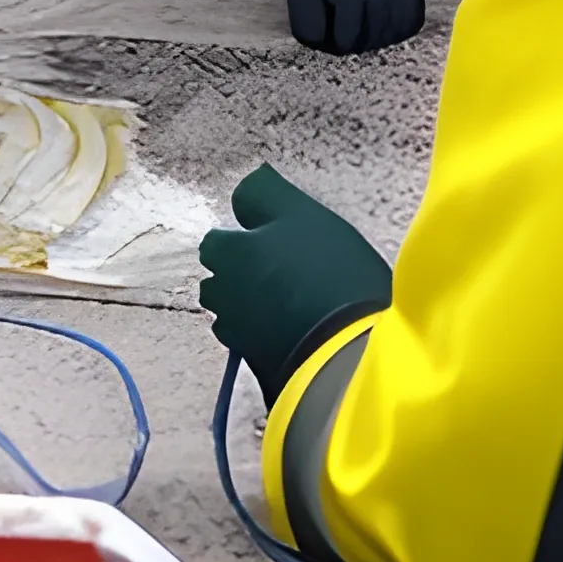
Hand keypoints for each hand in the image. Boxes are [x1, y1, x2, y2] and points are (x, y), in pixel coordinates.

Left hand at [199, 166, 392, 403]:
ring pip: (235, 315)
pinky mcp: (260, 371)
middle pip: (219, 281)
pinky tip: (298, 333)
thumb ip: (266, 195)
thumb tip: (243, 190)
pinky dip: (269, 338)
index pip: (216, 241)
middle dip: (239, 276)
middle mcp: (222, 297)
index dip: (241, 238)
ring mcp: (239, 339)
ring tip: (289, 304)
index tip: (269, 240)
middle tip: (279, 271)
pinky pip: (257, 346)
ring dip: (251, 309)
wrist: (347, 356)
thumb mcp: (302, 214)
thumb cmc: (326, 273)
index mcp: (227, 255)